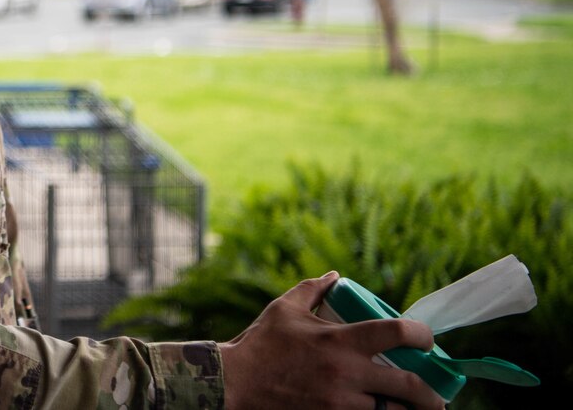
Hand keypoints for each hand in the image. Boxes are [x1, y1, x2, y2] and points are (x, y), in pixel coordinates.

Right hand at [218, 272, 445, 409]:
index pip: (397, 332)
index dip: (423, 334)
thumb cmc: (261, 344)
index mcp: (340, 340)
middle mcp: (347, 373)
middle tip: (437, 394)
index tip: (427, 339)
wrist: (234, 383)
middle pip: (409, 385)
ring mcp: (341, 403)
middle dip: (431, 393)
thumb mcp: (285, 308)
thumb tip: (335, 276)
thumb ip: (313, 289)